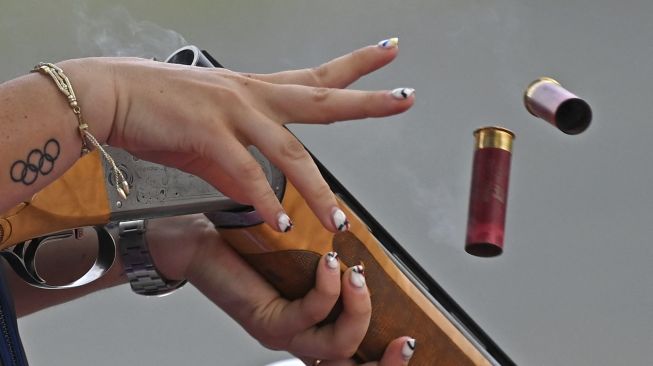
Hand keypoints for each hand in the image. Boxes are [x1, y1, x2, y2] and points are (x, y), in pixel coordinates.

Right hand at [65, 38, 412, 232]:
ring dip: (317, 192)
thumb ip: (238, 167)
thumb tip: (257, 197)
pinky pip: (245, 174)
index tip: (386, 54)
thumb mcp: (210, 137)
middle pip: (323, 100)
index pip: (317, 77)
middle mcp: (254, 96)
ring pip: (291, 153)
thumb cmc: (160, 110)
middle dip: (367, 101)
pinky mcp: (208, 134)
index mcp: (257, 91)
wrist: (112, 95)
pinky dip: (262, 201)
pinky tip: (277, 223)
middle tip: (406, 96)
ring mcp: (234, 113)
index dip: (355, 66)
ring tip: (338, 223)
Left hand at [146, 214, 415, 364]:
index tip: (410, 342)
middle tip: (403, 337)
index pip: (356, 357)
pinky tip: (331, 265)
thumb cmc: (252, 250)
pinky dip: (327, 290)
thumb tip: (370, 253)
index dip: (387, 361)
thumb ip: (335, 268)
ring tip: (356, 275)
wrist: (200, 244)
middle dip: (385, 361)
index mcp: (316, 327)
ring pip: (336, 345)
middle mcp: (302, 337)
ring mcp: (284, 334)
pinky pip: (307, 316)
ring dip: (357, 310)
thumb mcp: (304, 260)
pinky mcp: (266, 321)